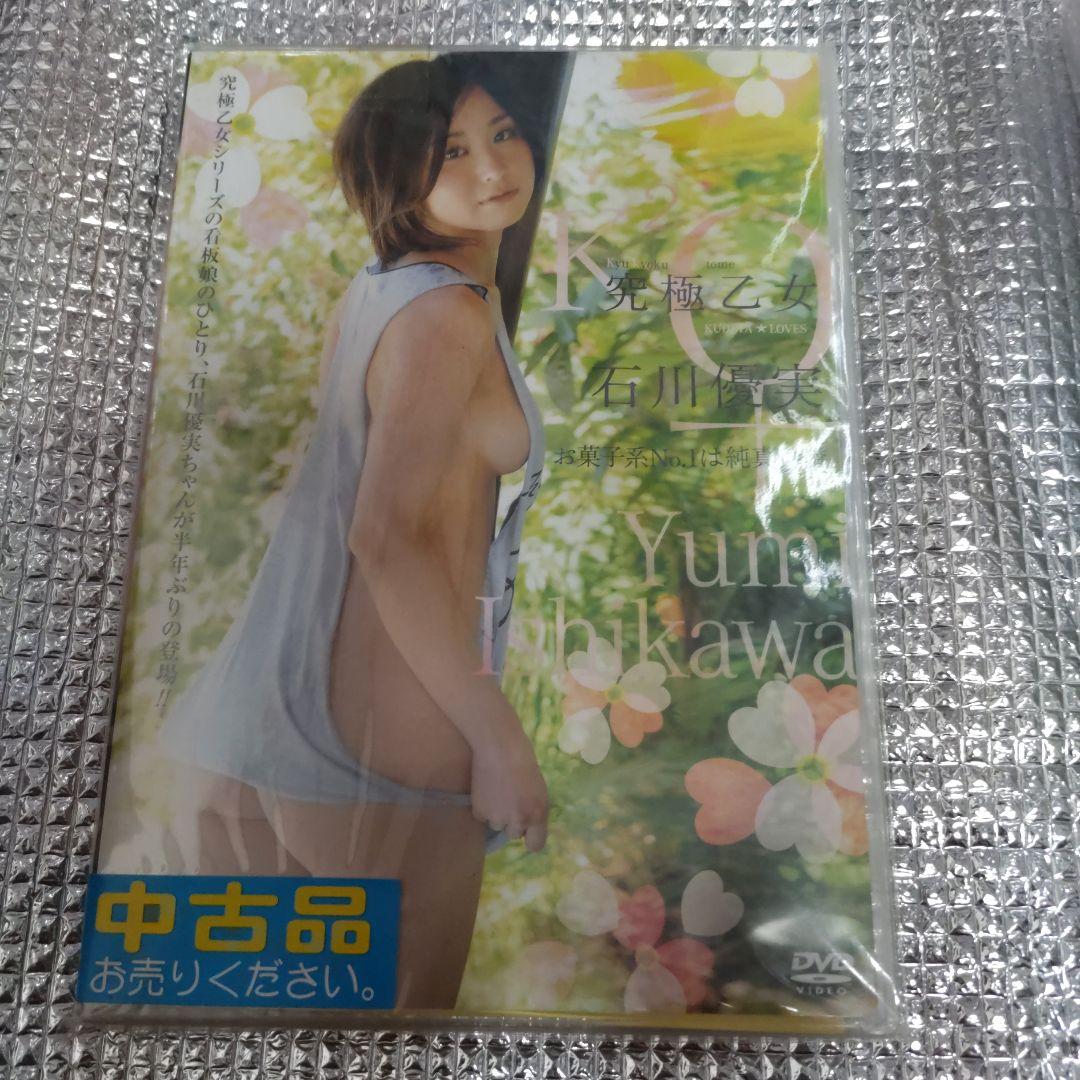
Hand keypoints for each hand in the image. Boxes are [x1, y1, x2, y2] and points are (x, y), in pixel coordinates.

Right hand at [470, 727, 548, 852]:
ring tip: (498, 790)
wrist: (499, 746)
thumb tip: (528, 825)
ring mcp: (498, 818)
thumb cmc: (524, 760)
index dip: (531, 838)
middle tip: (510, 798)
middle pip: (514, 834)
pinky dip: (484, 806)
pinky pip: (483, 816)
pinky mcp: (480, 812)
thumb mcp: (539, 789)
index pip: (536, 846)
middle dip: (513, 820)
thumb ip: (535, 810)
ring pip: (497, 824)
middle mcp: (519, 821)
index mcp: (538, 814)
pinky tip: (487, 788)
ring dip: (497, 813)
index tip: (528, 832)